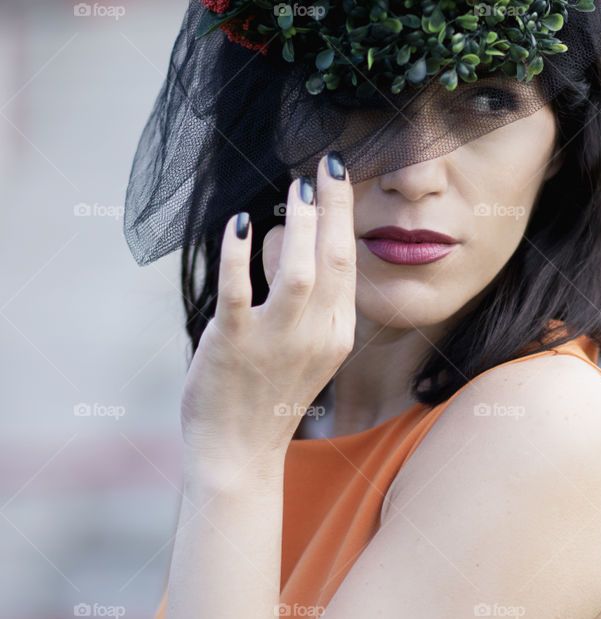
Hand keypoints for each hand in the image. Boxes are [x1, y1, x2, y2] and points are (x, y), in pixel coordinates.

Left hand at [179, 153, 355, 475]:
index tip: (337, 175)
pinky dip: (239, 254)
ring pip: (299, 272)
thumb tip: (301, 245)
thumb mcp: (309, 351)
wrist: (239, 454)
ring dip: (300, 225)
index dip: (344, 215)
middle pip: (335, 259)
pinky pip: (239, 291)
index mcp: (336, 334)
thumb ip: (314, 304)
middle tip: (324, 163)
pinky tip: (240, 225)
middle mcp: (314, 336)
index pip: (349, 263)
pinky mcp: (233, 345)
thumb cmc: (268, 397)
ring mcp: (275, 341)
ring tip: (294, 187)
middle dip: (333, 205)